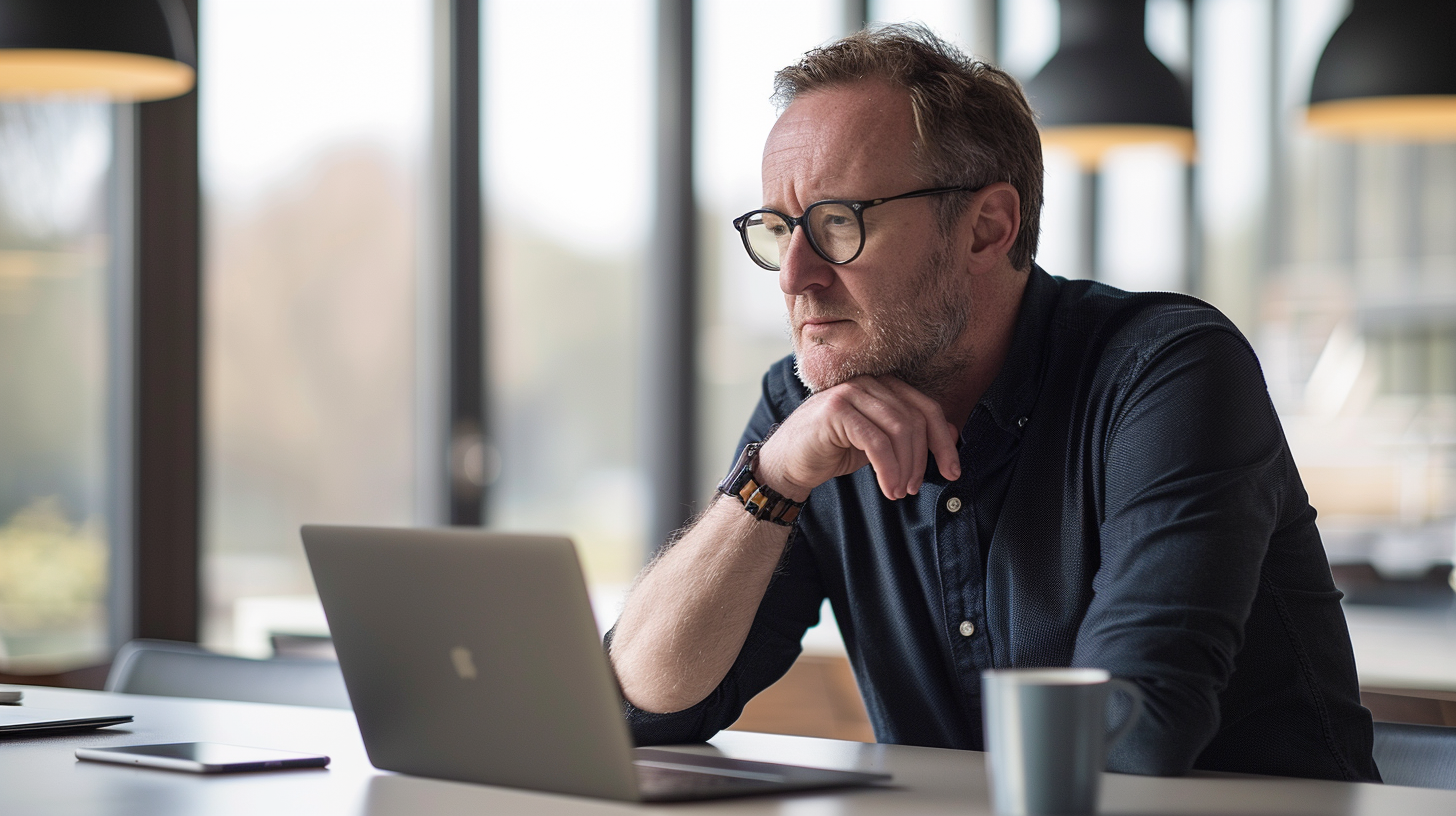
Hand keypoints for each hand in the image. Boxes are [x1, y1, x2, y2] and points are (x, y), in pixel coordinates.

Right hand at [755, 375, 961, 500]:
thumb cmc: (832, 451)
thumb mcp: (878, 443)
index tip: (953, 470)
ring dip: (905, 467)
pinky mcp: (836, 409)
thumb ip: (909, 435)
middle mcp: (868, 381)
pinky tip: (888, 488)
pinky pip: (876, 441)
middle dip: (923, 459)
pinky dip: (888, 469)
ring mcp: (850, 391)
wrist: (786, 463)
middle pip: (915, 419)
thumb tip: (953, 433)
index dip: (944, 440)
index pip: (926, 408)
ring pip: (898, 429)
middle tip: (915, 487)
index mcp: (882, 385)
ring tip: (900, 491)